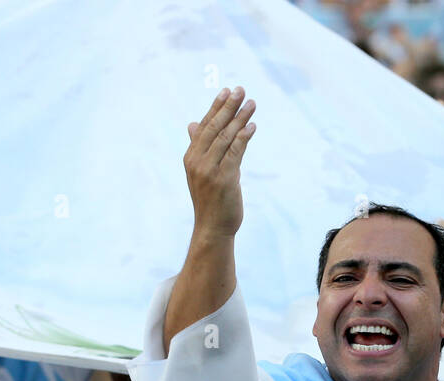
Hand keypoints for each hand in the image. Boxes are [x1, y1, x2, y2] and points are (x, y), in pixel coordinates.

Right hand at [184, 88, 256, 241]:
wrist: (212, 227)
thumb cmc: (210, 200)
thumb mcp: (201, 171)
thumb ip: (199, 147)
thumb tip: (192, 124)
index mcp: (191, 157)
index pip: (204, 126)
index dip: (215, 107)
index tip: (227, 91)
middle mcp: (197, 161)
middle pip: (214, 128)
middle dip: (228, 107)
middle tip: (240, 90)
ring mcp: (209, 170)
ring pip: (226, 138)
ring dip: (240, 118)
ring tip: (251, 103)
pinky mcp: (224, 179)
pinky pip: (235, 152)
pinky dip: (244, 137)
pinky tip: (252, 126)